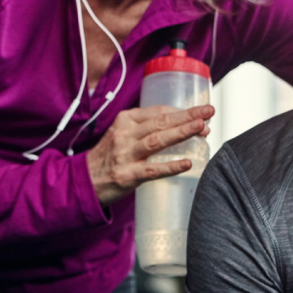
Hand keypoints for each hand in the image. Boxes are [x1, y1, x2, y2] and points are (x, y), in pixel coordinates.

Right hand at [86, 104, 214, 205]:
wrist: (83, 181)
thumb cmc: (112, 154)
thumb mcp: (125, 132)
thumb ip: (150, 127)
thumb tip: (189, 126)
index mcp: (126, 119)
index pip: (159, 111)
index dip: (182, 112)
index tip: (202, 113)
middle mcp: (125, 134)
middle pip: (161, 122)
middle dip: (188, 115)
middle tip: (209, 111)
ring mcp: (125, 155)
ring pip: (157, 141)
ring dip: (181, 133)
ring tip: (201, 128)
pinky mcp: (126, 176)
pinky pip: (152, 170)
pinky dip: (171, 166)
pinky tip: (187, 163)